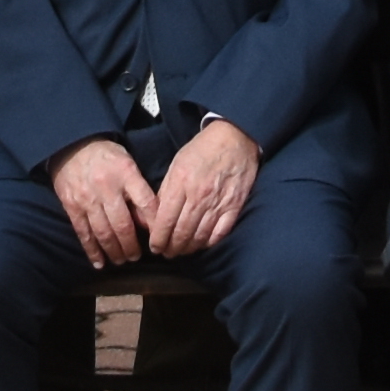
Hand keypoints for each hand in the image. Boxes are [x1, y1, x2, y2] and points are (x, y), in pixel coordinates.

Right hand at [47, 138, 156, 269]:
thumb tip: (148, 222)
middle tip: (136, 257)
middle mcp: (107, 188)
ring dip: (114, 251)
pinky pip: (83, 233)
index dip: (154, 224)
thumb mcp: (128, 164)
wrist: (72, 144)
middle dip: (131, 245)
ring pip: (103, 232)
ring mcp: (88, 198)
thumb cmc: (107, 156)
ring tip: (121, 260)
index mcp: (126, 174)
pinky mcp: (72, 206)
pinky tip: (99, 263)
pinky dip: (92, 250)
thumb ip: (140, 190)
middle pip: (123, 224)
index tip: (158, 239)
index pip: (145, 202)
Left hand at [148, 117, 263, 257]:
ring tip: (181, 251)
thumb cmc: (202, 150)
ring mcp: (218, 202)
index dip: (158, 239)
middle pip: (182, 233)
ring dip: (188, 248)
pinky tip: (201, 244)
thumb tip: (154, 215)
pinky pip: (220, 233)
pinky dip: (208, 242)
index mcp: (181, 183)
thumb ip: (165, 190)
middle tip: (167, 253)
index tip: (154, 247)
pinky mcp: (235, 206)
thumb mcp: (176, 164)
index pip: (165, 221)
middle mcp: (199, 196)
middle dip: (171, 248)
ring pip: (199, 236)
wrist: (235, 138)